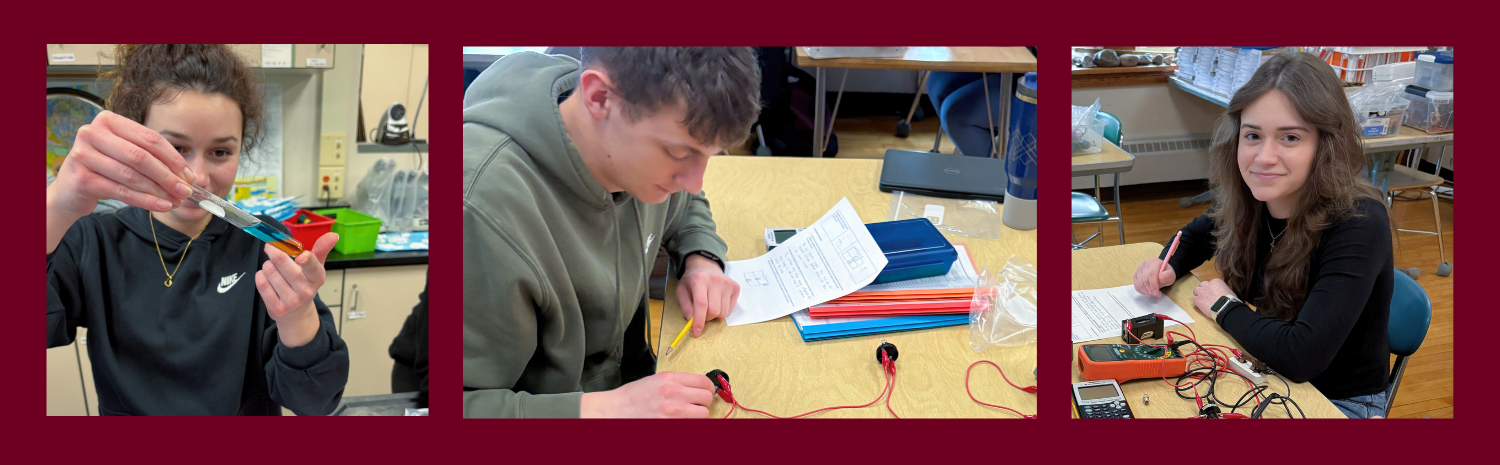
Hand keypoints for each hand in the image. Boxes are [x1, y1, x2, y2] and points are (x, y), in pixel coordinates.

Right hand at [47, 111, 195, 218]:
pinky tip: (161, 206)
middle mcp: (92, 133)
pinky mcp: (82, 178)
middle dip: (168, 176)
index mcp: (108, 120)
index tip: (189, 175)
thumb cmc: (104, 168)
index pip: (150, 138)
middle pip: (142, 156)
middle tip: (186, 191)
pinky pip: (122, 191)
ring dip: (159, 191)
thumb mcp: (126, 155)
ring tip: (175, 201)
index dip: (173, 158)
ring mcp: (83, 155)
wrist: (70, 189)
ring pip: (132, 175)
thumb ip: (152, 159)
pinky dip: (145, 200)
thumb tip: (186, 177)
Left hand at [255, 233, 338, 347]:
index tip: (300, 256)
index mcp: (317, 278)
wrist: (297, 314)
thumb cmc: (305, 284)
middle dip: (273, 250)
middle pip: (281, 262)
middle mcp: (305, 291)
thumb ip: (322, 249)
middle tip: (270, 247)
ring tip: (272, 268)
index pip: (313, 267)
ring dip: (267, 265)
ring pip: (269, 271)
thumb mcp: (316, 268)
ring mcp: (291, 301)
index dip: (306, 259)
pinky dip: (260, 276)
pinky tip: (267, 278)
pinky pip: (261, 283)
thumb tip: (333, 235)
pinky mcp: (276, 309)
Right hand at [579, 372, 714, 417]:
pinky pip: (691, 427)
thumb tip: (696, 388)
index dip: (708, 388)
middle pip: (707, 399)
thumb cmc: (630, 398)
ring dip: (698, 417)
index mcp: (670, 380)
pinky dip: (689, 427)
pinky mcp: (670, 428)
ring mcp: (672, 414)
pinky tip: (680, 424)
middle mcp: (673, 395)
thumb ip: (676, 383)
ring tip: (687, 417)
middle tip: (696, 407)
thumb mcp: (654, 381)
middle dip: (703, 404)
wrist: (612, 413)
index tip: (706, 393)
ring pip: (703, 415)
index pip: (704, 382)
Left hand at [676, 254, 739, 336]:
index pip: (701, 304)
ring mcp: (728, 283)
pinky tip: (717, 302)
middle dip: (706, 318)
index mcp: (699, 280)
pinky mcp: (735, 287)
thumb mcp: (681, 291)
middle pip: (713, 311)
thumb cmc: (692, 281)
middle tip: (701, 314)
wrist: (706, 266)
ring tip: (709, 306)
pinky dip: (722, 311)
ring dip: (714, 315)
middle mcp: (715, 280)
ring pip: (723, 313)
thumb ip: (685, 306)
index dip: (699, 321)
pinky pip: (730, 310)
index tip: (697, 333)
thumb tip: (692, 321)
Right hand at [1133, 258, 1176, 297]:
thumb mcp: (1171, 274)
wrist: (1162, 271)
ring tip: (1153, 293)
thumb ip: (1167, 276)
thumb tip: (1161, 278)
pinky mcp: (1135, 275)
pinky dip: (1141, 291)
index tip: (1157, 293)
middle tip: (1157, 294)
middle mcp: (1145, 264)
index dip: (1154, 285)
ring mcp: (1139, 269)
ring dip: (1146, 291)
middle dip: (1151, 290)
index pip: (1152, 274)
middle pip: (1145, 280)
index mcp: (1154, 261)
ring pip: (1140, 284)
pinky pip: (1136, 285)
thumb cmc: (1166, 273)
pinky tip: (1147, 292)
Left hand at [1192, 278, 1235, 321]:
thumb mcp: (1229, 291)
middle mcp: (1207, 284)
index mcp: (1216, 281)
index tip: (1214, 292)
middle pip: (1202, 285)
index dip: (1212, 288)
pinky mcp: (1197, 299)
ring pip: (1196, 290)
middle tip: (1207, 295)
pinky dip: (1198, 303)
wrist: (1225, 308)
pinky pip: (1195, 300)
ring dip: (1199, 294)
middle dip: (1204, 289)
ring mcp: (1201, 292)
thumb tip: (1223, 292)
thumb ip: (1223, 289)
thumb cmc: (1230, 300)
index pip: (1212, 282)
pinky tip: (1202, 306)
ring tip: (1203, 300)